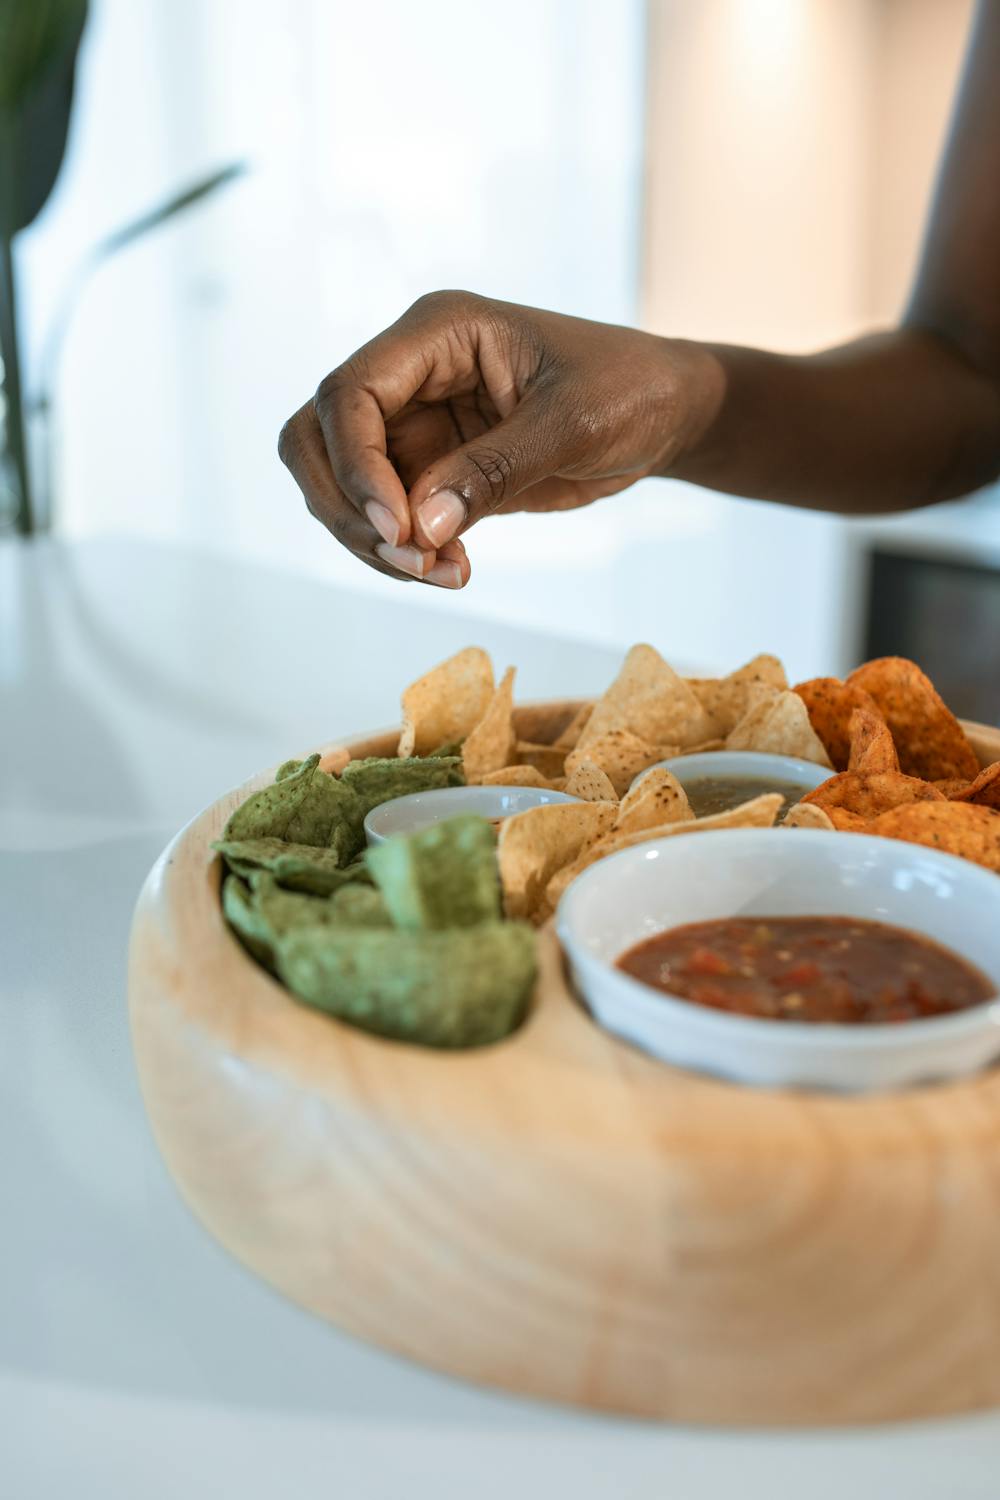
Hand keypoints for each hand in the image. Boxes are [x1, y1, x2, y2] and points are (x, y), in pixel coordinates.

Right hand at [278, 290, 721, 586]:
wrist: (664, 414)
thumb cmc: (630, 390)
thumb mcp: (575, 423)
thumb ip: (494, 470)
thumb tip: (421, 527)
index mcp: (438, 332)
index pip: (349, 393)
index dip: (356, 465)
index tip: (399, 529)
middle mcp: (411, 374)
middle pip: (318, 438)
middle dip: (350, 508)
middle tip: (413, 559)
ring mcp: (415, 423)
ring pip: (340, 485)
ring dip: (372, 541)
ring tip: (442, 573)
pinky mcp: (429, 470)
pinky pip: (384, 517)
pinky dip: (403, 553)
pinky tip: (451, 571)